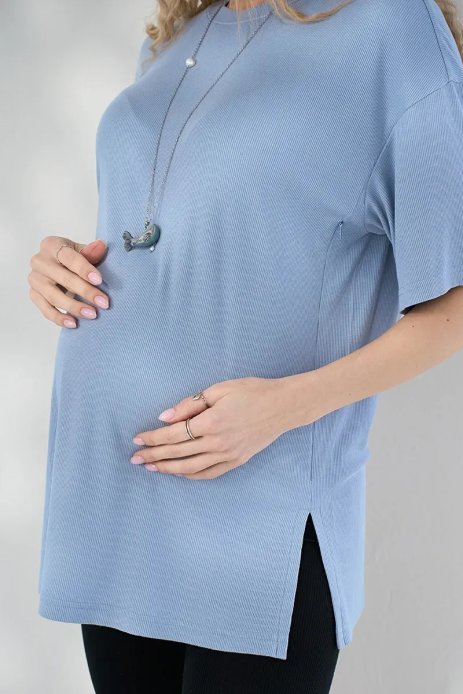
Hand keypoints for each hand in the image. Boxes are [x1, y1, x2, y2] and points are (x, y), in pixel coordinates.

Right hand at [28, 236, 109, 327]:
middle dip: (85, 291)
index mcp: (52, 245)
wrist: (60, 267)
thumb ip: (91, 252)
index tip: (99, 280)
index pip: (68, 257)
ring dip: (74, 306)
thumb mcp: (83, 251)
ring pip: (53, 296)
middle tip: (103, 302)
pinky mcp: (34, 295)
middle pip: (63, 278)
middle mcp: (39, 261)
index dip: (84, 269)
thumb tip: (101, 246)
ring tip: (92, 314)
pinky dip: (59, 318)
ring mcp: (35, 279)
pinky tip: (73, 323)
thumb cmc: (74, 258)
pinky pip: (46, 309)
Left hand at [130, 376, 293, 479]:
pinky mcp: (236, 461)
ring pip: (190, 468)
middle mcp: (218, 442)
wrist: (284, 406)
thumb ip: (189, 405)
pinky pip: (209, 473)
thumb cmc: (252, 391)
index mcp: (211, 422)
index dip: (153, 438)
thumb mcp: (219, 390)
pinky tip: (178, 473)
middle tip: (135, 458)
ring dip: (168, 469)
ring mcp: (228, 455)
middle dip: (153, 456)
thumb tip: (164, 417)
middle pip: (177, 453)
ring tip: (151, 468)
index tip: (137, 439)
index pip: (173, 434)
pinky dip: (191, 475)